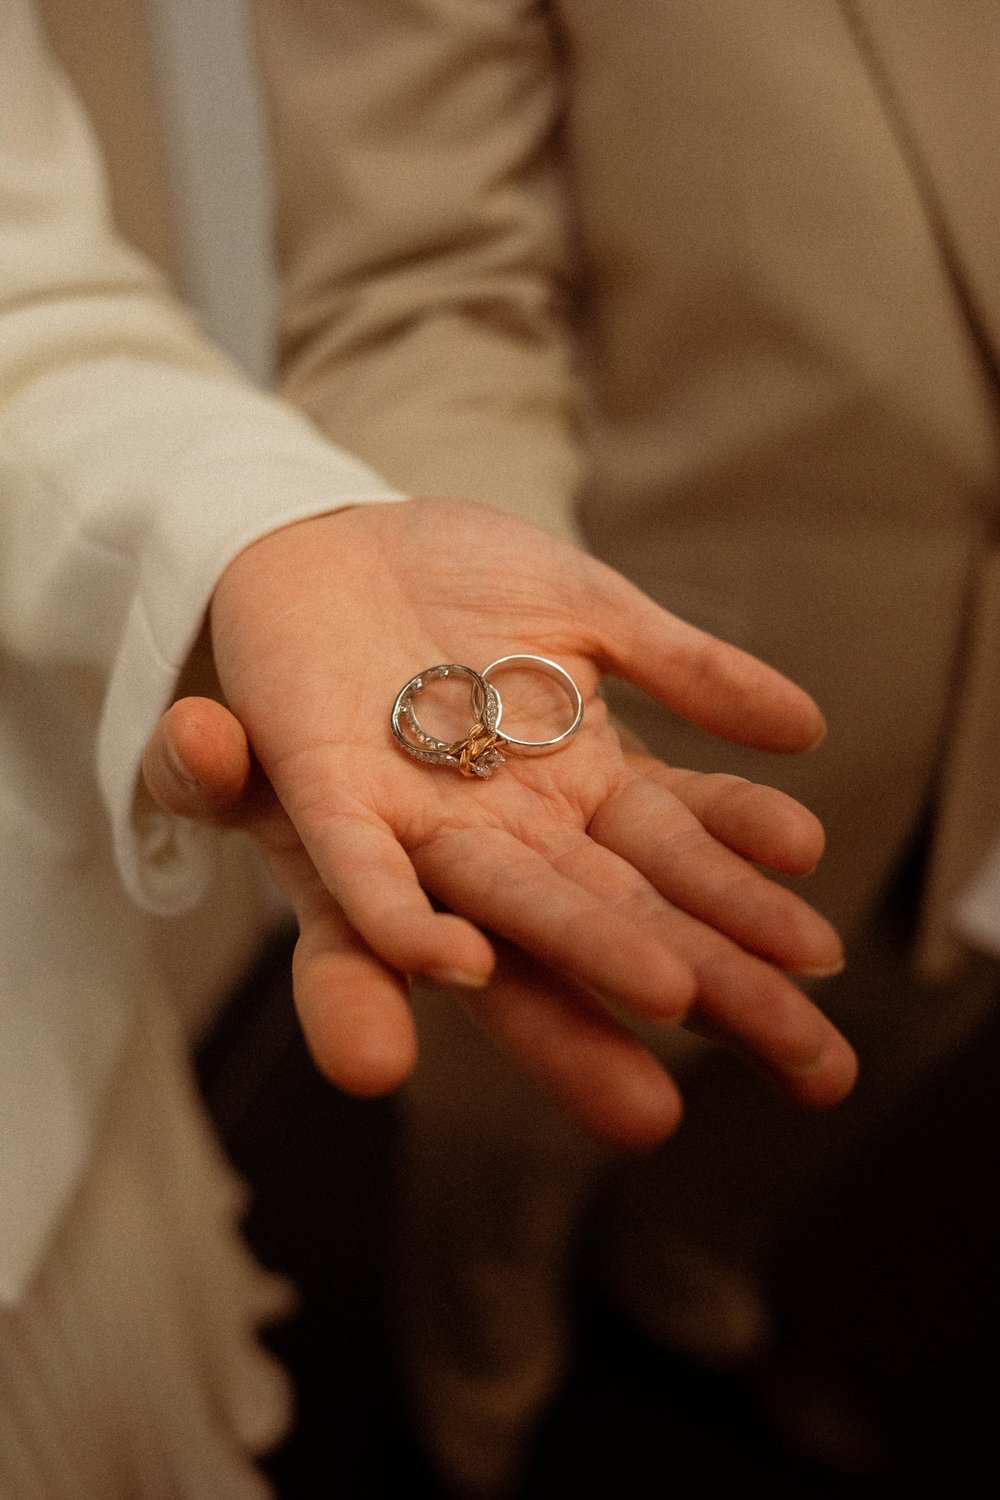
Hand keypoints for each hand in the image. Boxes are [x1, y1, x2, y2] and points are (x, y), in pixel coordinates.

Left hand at [144, 498, 855, 1142]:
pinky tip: (462, 963)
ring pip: (511, 902)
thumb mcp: (592, 610)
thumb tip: (809, 728)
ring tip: (671, 994)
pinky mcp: (325, 797)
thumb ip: (687, 668)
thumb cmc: (465, 579)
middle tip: (804, 1057)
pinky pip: (364, 873)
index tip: (822, 965)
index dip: (745, 907)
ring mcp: (421, 819)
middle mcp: (512, 824)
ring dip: (585, 953)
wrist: (335, 538)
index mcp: (577, 784)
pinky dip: (406, 918)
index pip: (677, 858)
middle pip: (616, 908)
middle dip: (705, 975)